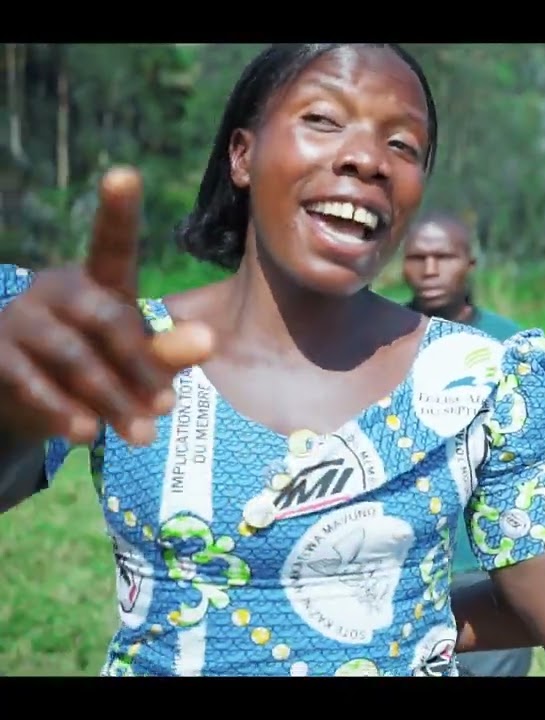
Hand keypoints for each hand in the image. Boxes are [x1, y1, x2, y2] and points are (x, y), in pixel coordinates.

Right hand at [0, 167, 214, 447]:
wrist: (22, 399)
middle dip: (140, 364)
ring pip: (70, 354)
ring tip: (141, 436)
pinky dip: (60, 408)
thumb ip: (168, 352)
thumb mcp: (137, 361)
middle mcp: (57, 290)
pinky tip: (86, 435)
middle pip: (105, 317)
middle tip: (168, 408)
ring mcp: (21, 319)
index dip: (117, 210)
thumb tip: (207, 340)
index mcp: (98, 281)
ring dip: (109, 397)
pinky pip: (28, 379)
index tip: (125, 174)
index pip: (111, 243)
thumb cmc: (96, 367)